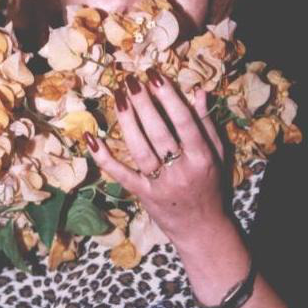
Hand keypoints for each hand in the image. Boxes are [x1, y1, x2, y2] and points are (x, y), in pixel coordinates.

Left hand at [86, 68, 226, 243]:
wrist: (202, 230)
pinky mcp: (142, 195)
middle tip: (131, 81)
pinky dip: (104, 158)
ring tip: (118, 97)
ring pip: (140, 150)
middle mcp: (181, 171)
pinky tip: (91, 138)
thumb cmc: (211, 187)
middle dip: (144, 104)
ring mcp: (160, 184)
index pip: (185, 123)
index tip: (155, 77)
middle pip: (159, 133)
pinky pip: (121, 175)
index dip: (169, 98)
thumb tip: (199, 91)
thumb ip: (207, 124)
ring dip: (127, 122)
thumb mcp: (217, 155)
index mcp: (202, 158)